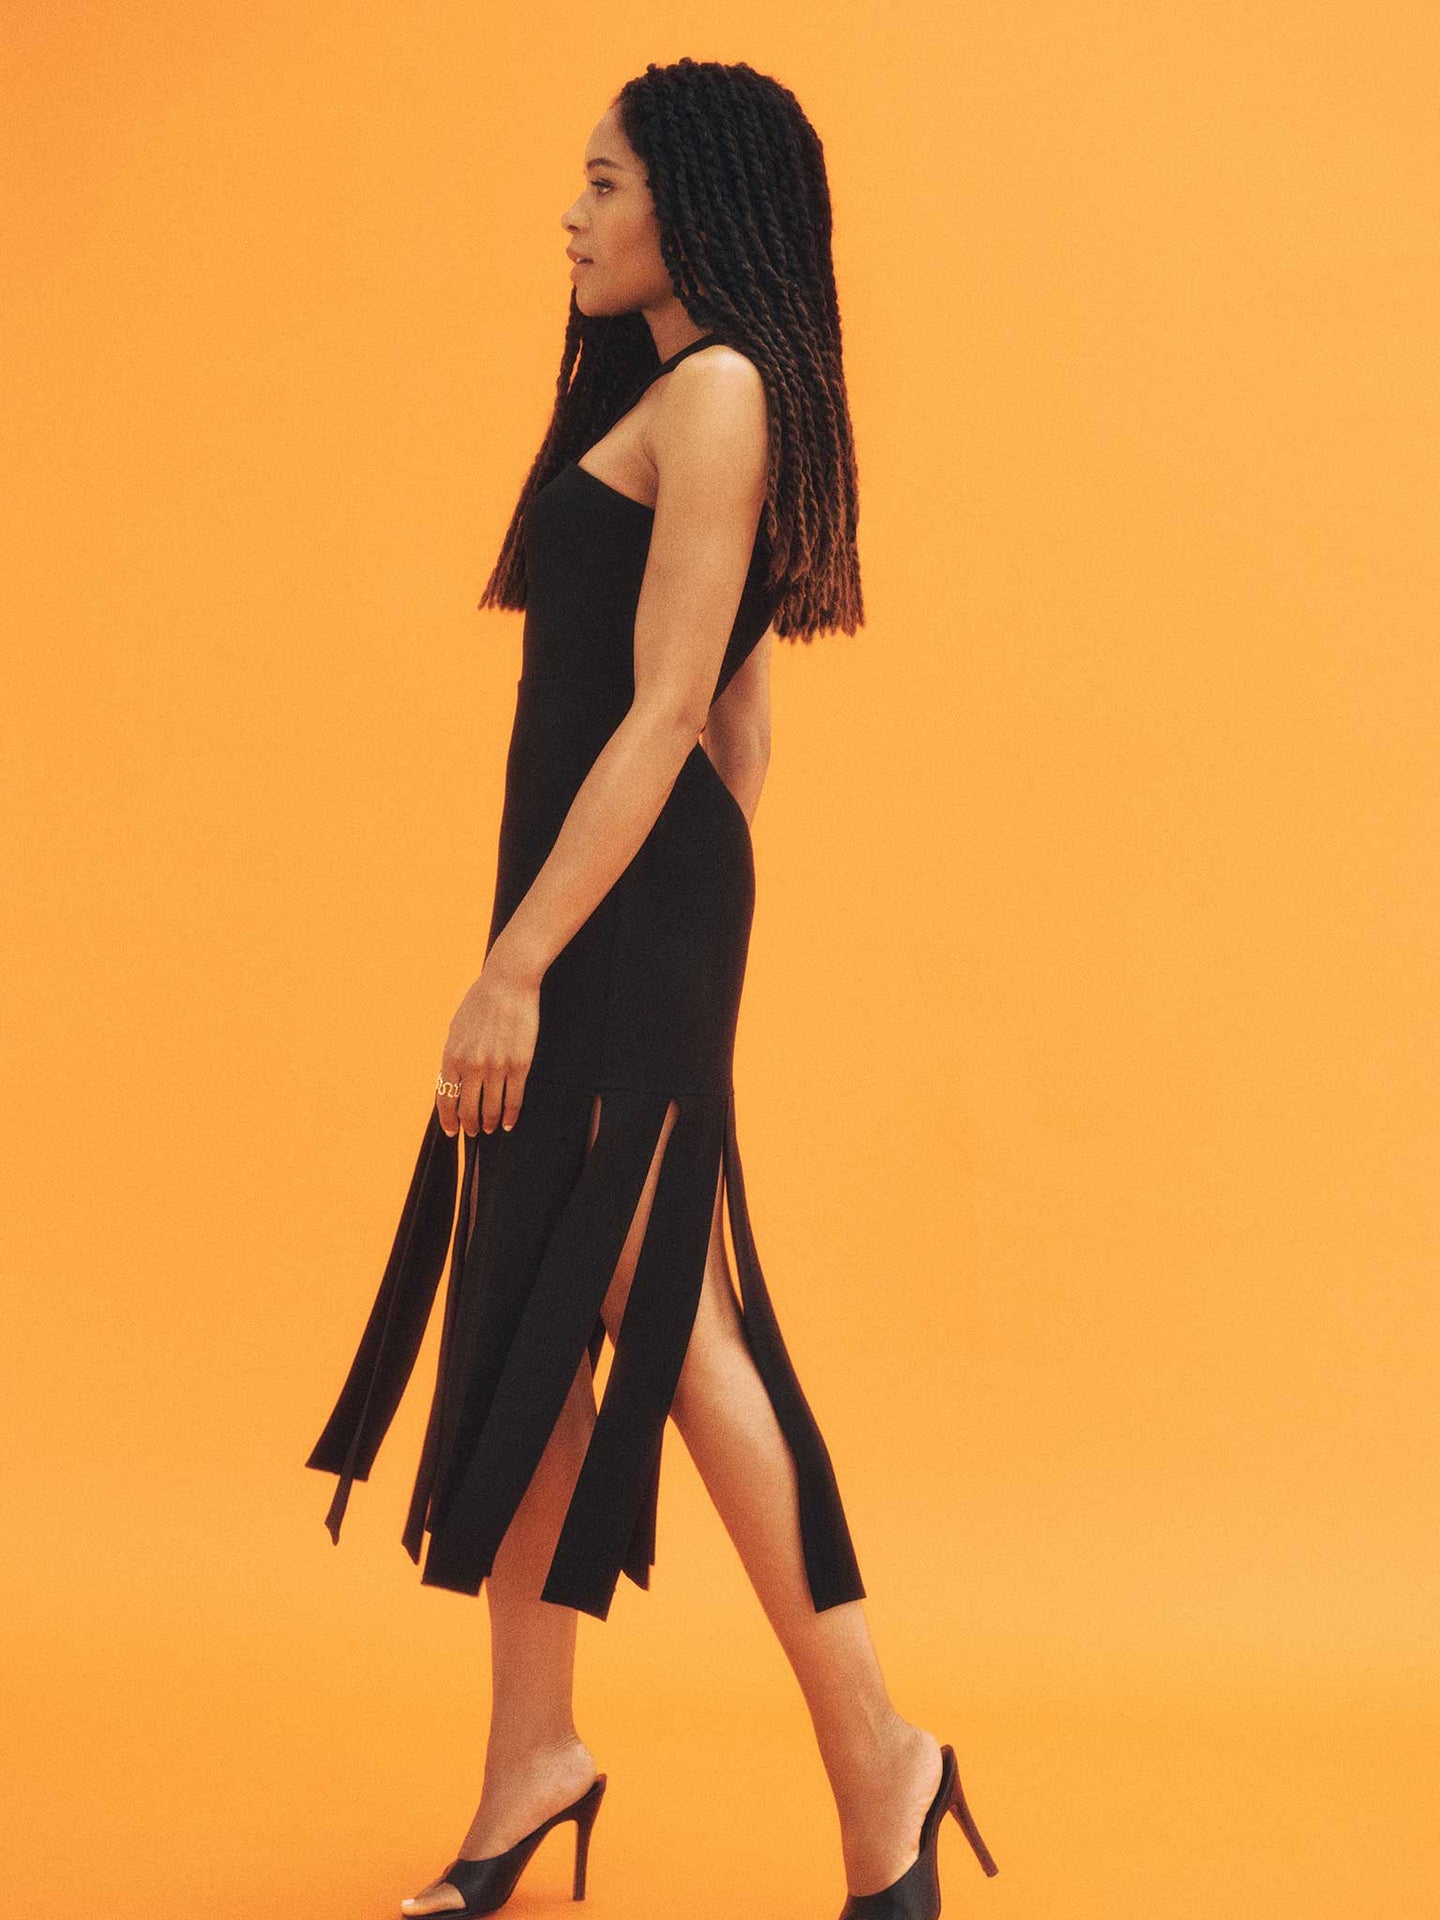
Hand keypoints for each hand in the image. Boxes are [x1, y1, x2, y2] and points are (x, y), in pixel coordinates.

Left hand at [436, 952, 539, 1137]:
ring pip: (490, 1109)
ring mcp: (496, 1067)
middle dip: (468, 1125)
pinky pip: (513, 1100)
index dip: (448, 1119)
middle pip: (467, 1109)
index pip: (446, 1099)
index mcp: (452, 1056)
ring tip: (489, 1128)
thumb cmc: (480, 1002)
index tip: (452, 1130)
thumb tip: (452, 1081)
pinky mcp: (519, 1065)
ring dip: (488, 1123)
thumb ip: (453, 1056)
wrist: (507, 983)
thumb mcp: (456, 1029)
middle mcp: (472, 1066)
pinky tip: (508, 1123)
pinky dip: (510, 1116)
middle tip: (472, 1132)